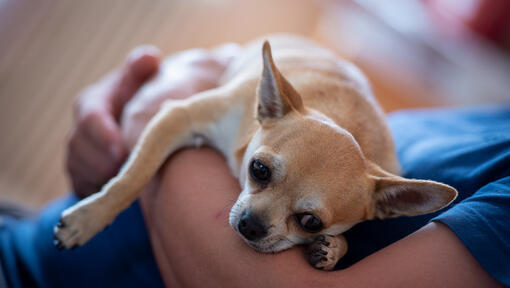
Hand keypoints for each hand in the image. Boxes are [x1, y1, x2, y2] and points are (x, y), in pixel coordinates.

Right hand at [67, 43, 239, 197]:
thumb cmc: (148, 95)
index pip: (89, 118)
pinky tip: (121, 200)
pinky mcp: (87, 176)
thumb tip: (149, 57)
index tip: (122, 151)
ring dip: (101, 182)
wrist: (147, 118)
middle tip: (126, 176)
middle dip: (101, 165)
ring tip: (126, 190)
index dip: (103, 136)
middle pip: (79, 150)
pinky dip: (100, 196)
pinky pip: (85, 190)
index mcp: (93, 103)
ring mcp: (82, 155)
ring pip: (80, 172)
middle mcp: (82, 130)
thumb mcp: (145, 78)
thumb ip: (143, 69)